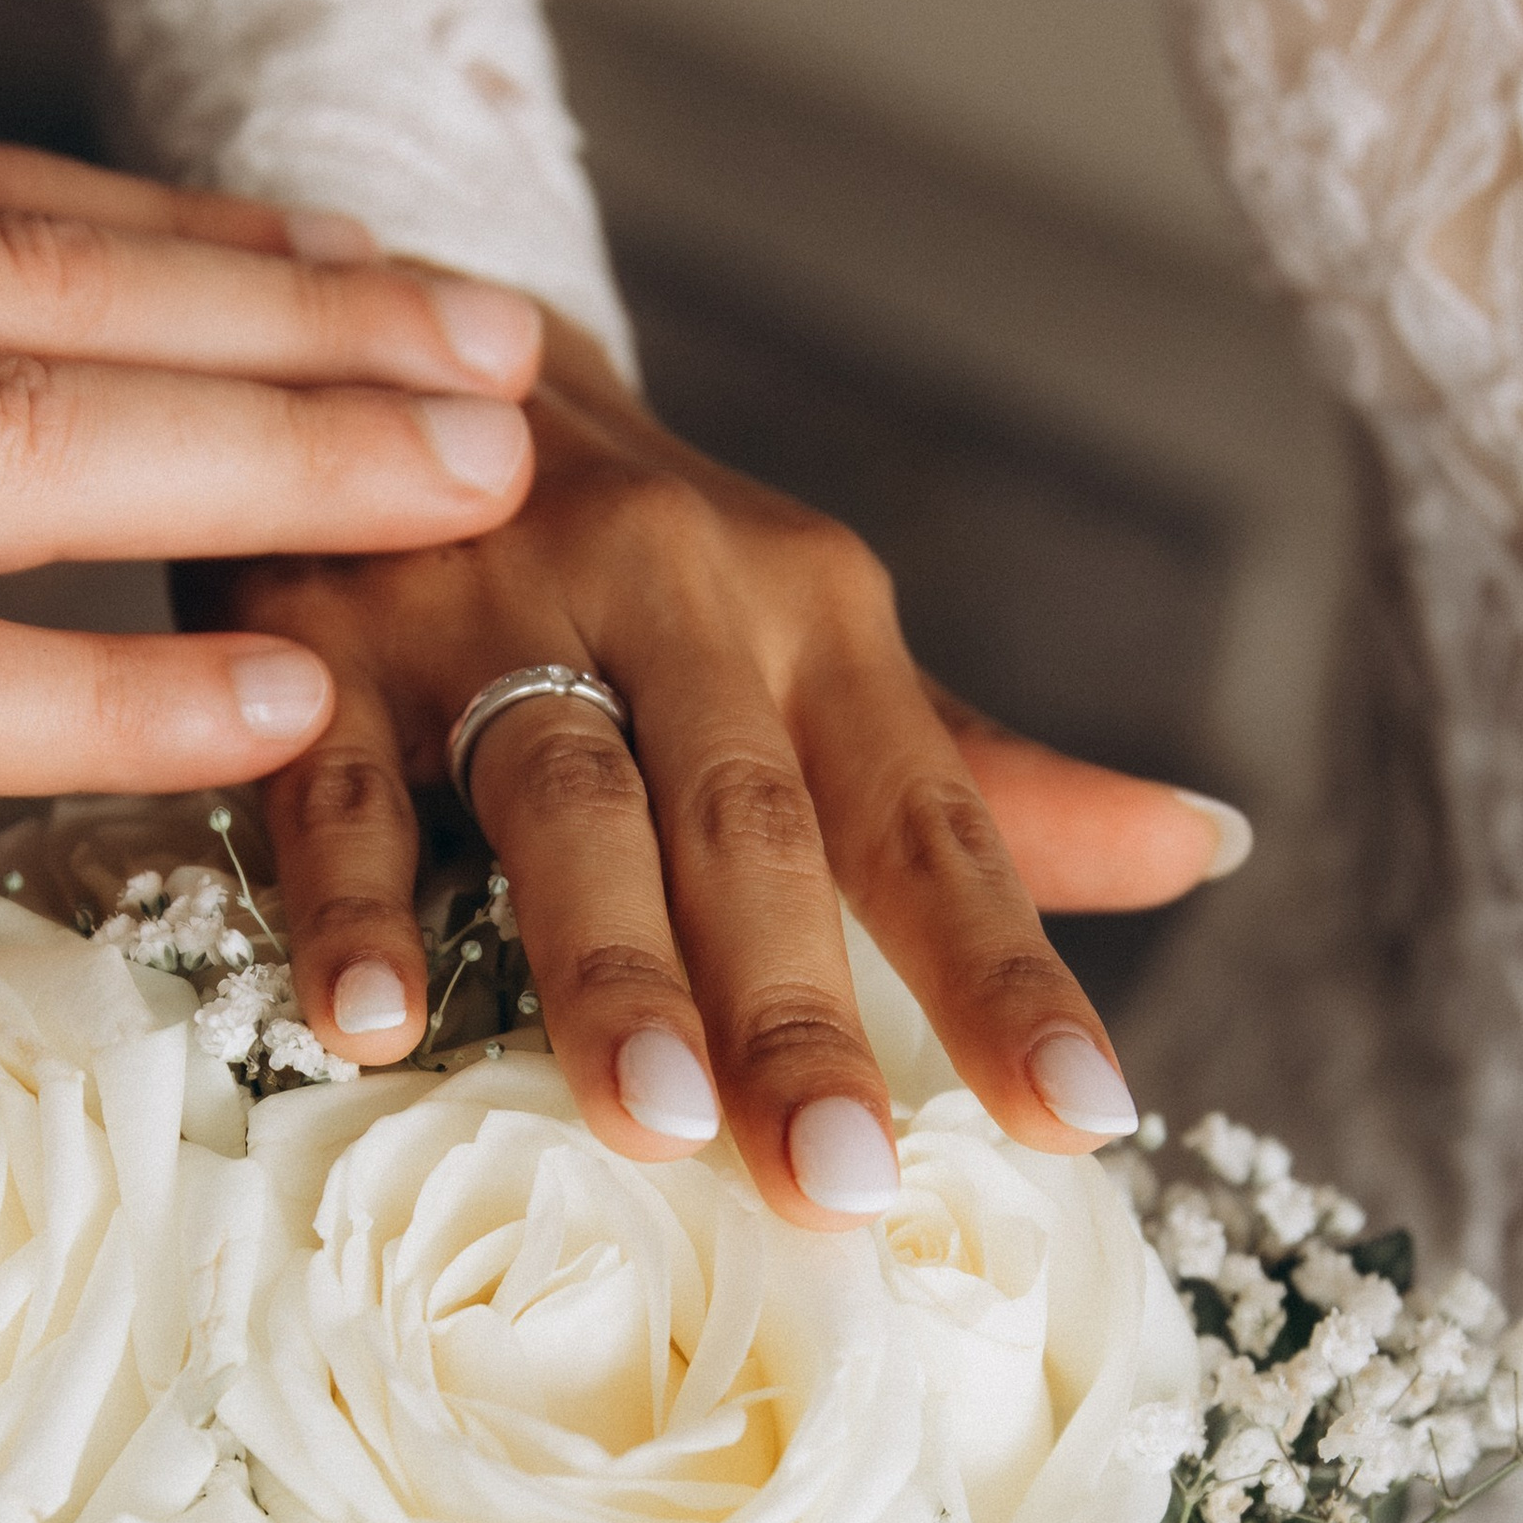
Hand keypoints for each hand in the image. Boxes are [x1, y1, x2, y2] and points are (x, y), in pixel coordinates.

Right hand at [184, 318, 1245, 1226]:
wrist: (416, 335)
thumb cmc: (642, 553)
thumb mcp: (811, 639)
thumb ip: (974, 773)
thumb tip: (1201, 847)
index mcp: (810, 617)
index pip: (926, 817)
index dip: (1005, 969)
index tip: (1088, 1120)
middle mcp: (669, 597)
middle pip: (749, 824)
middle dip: (797, 1007)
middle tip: (847, 1186)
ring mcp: (485, 606)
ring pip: (563, 795)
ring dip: (607, 959)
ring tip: (654, 1120)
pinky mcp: (321, 635)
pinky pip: (338, 782)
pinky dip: (357, 901)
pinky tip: (372, 1026)